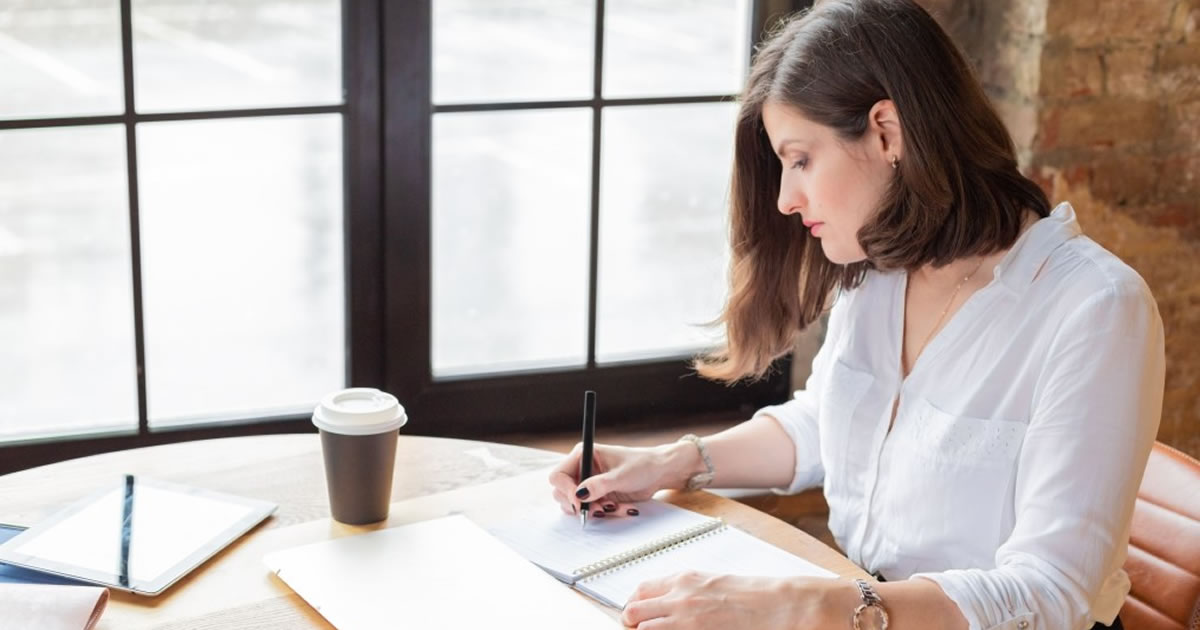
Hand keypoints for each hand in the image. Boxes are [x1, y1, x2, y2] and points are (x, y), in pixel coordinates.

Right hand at [548, 442, 682, 518]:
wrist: (658, 472)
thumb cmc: (642, 465)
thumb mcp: (621, 476)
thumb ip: (599, 485)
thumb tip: (579, 495)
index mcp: (583, 455)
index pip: (558, 475)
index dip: (565, 490)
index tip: (579, 502)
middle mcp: (582, 469)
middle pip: (562, 493)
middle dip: (580, 504)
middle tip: (600, 508)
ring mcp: (588, 484)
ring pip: (576, 505)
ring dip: (594, 510)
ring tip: (614, 507)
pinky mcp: (597, 496)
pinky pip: (591, 510)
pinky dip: (604, 513)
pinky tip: (622, 508)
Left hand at [621, 572, 847, 628]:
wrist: (775, 605)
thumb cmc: (751, 594)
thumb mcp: (713, 582)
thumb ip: (688, 589)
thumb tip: (670, 601)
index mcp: (684, 578)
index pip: (642, 589)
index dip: (634, 603)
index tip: (636, 613)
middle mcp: (680, 595)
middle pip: (633, 610)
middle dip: (632, 621)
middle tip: (638, 628)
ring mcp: (685, 617)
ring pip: (642, 628)